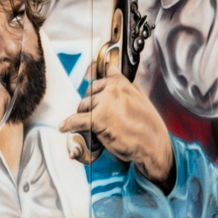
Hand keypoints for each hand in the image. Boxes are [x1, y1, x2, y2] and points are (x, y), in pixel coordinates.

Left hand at [70, 47, 176, 183]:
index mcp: (123, 83)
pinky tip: (64, 127)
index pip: (104, 72)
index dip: (96, 78)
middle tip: (93, 114)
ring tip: (86, 124)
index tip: (89, 74)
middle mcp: (112, 90)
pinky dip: (68, 125)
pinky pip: (76, 121)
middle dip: (90, 102)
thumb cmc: (150, 126)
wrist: (153, 145)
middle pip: (90, 92)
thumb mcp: (142, 99)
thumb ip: (127, 86)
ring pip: (83, 107)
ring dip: (82, 115)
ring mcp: (104, 104)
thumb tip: (114, 73)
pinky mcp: (96, 120)